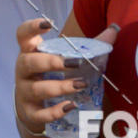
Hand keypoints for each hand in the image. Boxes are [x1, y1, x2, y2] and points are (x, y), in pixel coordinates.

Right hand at [14, 18, 117, 133]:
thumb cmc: (51, 74)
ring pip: (37, 89)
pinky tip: (70, 106)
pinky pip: (39, 114)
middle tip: (75, 63)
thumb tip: (114, 31)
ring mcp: (23, 91)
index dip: (32, 27)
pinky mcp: (29, 112)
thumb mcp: (62, 58)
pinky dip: (54, 112)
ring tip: (81, 85)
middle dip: (52, 62)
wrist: (34, 107)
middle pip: (30, 62)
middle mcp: (22, 69)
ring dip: (60, 87)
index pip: (23, 34)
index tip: (48, 24)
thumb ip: (88, 45)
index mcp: (30, 51)